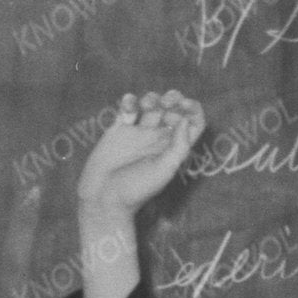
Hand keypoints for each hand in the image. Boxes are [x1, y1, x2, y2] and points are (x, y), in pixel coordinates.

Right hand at [75, 88, 205, 224]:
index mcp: (174, 148)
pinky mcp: (118, 130)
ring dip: (152, 98)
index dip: (193, 110)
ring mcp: (138, 133)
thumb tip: (186, 120)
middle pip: (172, 110)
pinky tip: (129, 102)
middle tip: (168, 101)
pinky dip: (129, 101)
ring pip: (150, 106)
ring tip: (148, 104)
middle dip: (173, 99)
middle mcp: (158, 139)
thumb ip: (179, 145)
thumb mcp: (164, 170)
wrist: (104, 198)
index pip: (192, 123)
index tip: (185, 105)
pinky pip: (127, 109)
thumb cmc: (137, 189)